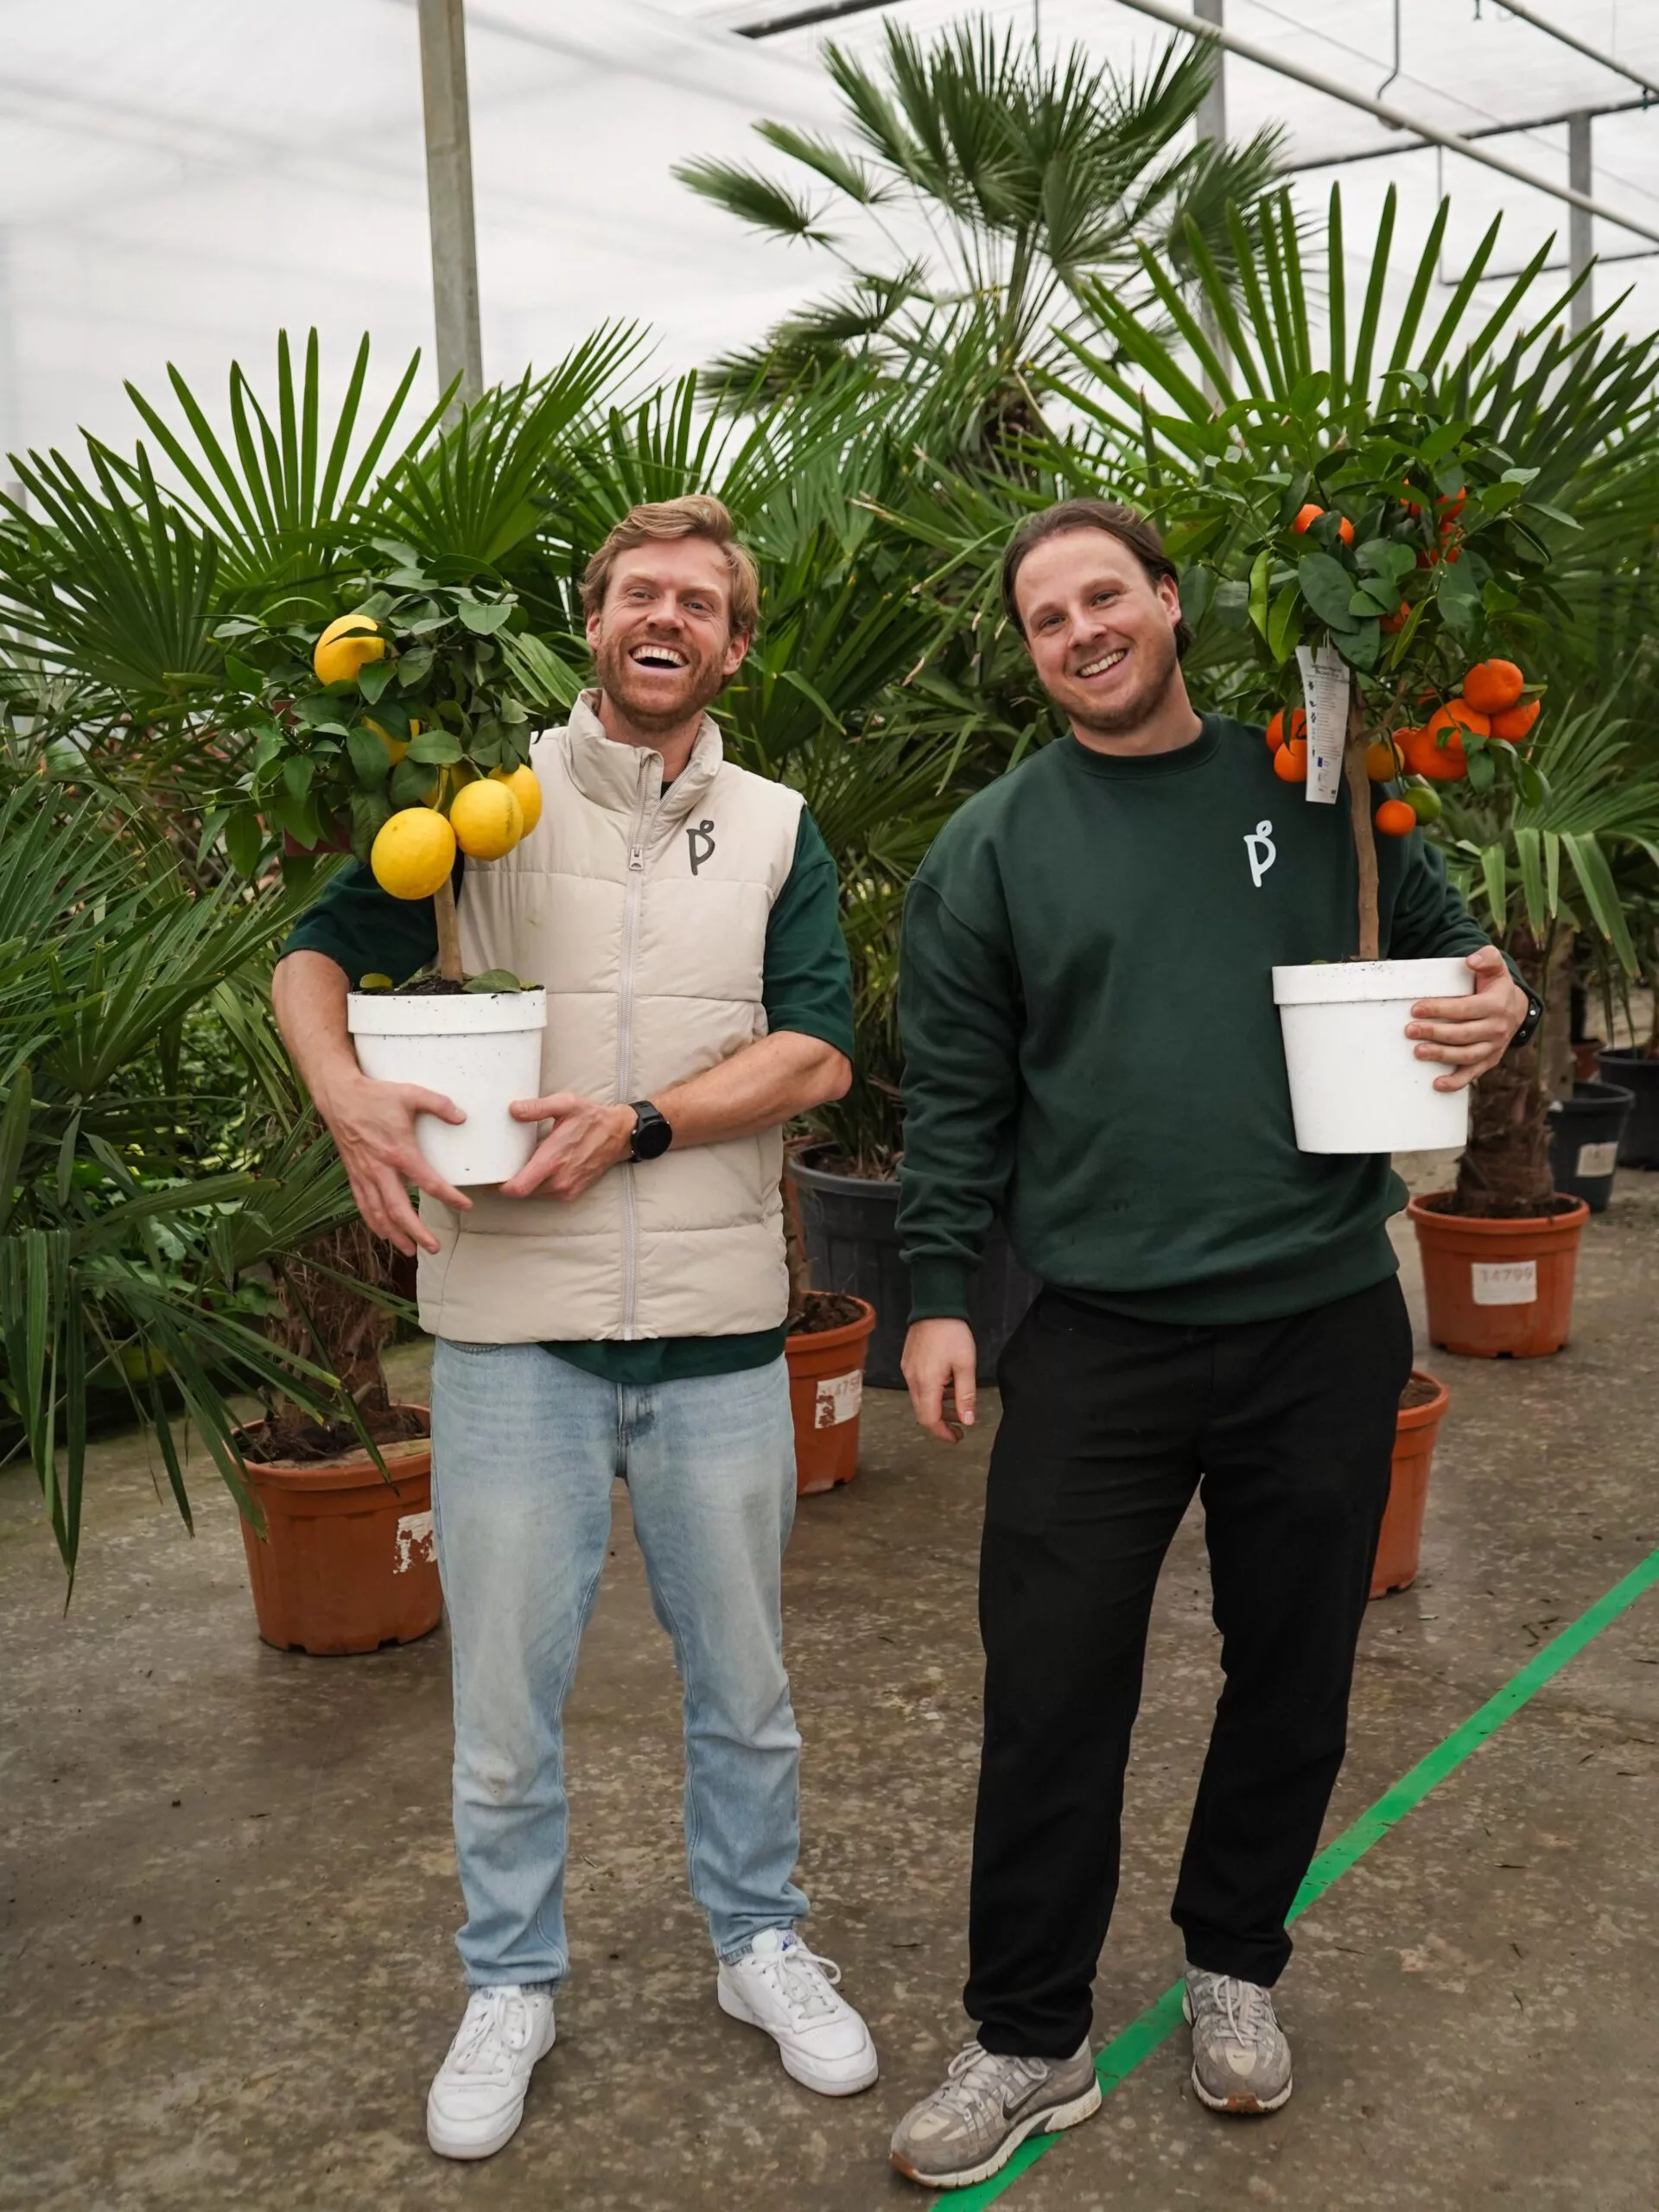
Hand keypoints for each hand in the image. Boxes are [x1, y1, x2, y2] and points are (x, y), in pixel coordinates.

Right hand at [313, 1071, 470, 1257]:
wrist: (339, 1096)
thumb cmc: (375, 1096)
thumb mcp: (410, 1094)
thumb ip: (439, 1104)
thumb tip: (462, 1117)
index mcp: (399, 1151)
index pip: (429, 1182)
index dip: (449, 1197)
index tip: (465, 1206)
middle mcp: (380, 1169)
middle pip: (399, 1210)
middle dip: (417, 1232)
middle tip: (434, 1247)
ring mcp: (365, 1174)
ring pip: (379, 1213)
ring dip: (394, 1234)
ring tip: (410, 1250)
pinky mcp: (354, 1174)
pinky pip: (363, 1205)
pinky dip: (374, 1222)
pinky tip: (383, 1234)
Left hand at [498, 1093, 636, 1201]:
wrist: (620, 1135)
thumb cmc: (593, 1119)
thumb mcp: (566, 1104)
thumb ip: (537, 1108)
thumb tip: (513, 1109)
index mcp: (553, 1160)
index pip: (518, 1187)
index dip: (498, 1187)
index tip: (489, 1177)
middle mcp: (559, 1179)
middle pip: (521, 1193)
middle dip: (507, 1184)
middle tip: (497, 1169)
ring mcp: (567, 1189)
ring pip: (533, 1195)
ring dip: (522, 1185)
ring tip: (515, 1168)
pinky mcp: (573, 1192)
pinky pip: (546, 1194)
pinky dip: (537, 1186)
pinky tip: (535, 1170)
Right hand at [902, 1318, 977, 1443]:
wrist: (934, 1306)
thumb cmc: (952, 1334)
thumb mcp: (966, 1365)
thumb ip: (965, 1395)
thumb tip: (968, 1421)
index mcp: (926, 1383)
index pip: (929, 1419)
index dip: (943, 1433)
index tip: (957, 1437)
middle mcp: (912, 1380)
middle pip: (923, 1413)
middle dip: (941, 1422)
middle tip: (960, 1425)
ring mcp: (908, 1371)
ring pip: (920, 1400)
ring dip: (937, 1407)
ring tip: (957, 1403)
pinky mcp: (908, 1363)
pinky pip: (918, 1387)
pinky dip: (932, 1393)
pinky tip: (946, 1385)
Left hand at [1406, 945, 1530, 1091]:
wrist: (1516, 1008)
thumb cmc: (1495, 985)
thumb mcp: (1495, 967)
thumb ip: (1486, 957)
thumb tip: (1471, 960)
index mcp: (1496, 1005)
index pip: (1465, 1009)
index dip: (1440, 1009)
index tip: (1416, 1009)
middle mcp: (1497, 1028)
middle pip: (1462, 1034)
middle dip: (1434, 1032)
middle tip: (1409, 1030)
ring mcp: (1493, 1047)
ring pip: (1466, 1055)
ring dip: (1441, 1055)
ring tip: (1417, 1052)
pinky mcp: (1489, 1060)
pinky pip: (1472, 1074)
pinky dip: (1455, 1082)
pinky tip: (1437, 1084)